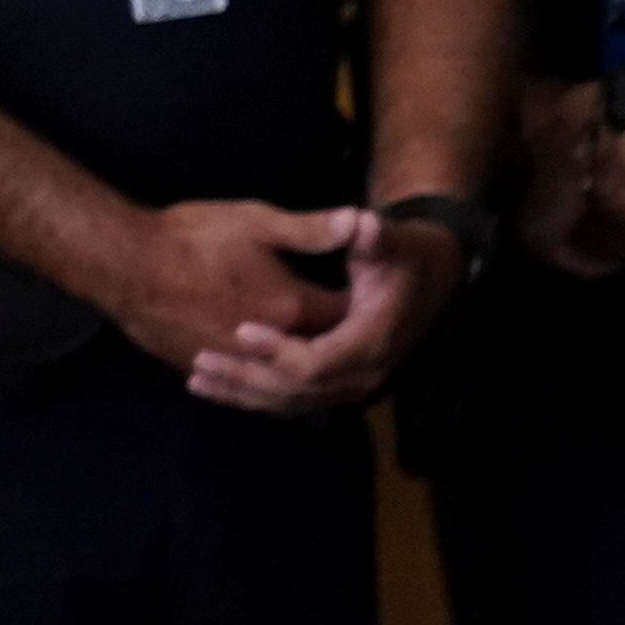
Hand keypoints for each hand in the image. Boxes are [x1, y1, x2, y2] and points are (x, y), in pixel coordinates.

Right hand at [95, 198, 354, 383]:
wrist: (124, 265)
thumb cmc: (192, 238)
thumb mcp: (256, 222)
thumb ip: (311, 229)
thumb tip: (360, 221)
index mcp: (292, 308)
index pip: (344, 316)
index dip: (360, 303)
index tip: (368, 293)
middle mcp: (270, 346)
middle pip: (318, 353)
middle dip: (334, 342)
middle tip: (344, 328)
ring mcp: (234, 362)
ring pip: (281, 378)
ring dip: (298, 368)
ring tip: (309, 356)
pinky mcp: (202, 366)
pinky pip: (243, 385)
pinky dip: (260, 380)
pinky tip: (261, 370)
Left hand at [185, 206, 461, 417]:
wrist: (427, 283)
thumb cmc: (400, 257)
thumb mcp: (390, 242)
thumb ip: (372, 236)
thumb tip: (361, 221)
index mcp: (373, 340)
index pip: (321, 361)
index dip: (281, 350)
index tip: (241, 330)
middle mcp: (365, 373)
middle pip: (298, 389)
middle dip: (248, 377)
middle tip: (201, 359)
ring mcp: (352, 386)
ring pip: (291, 402)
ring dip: (243, 393)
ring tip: (197, 379)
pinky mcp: (337, 387)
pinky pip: (293, 402)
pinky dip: (254, 397)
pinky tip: (217, 387)